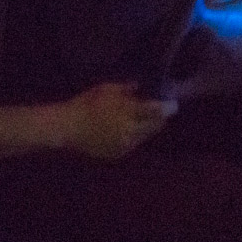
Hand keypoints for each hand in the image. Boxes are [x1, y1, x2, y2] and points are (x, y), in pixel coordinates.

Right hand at [62, 82, 176, 159]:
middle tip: (163, 114)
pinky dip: (133, 137)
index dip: (165, 108)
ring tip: (143, 121)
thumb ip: (125, 89)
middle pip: (153, 127)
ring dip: (146, 129)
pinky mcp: (118, 153)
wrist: (68, 127)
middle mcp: (129, 130)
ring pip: (144, 137)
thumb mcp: (105, 89)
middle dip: (160, 120)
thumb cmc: (85, 104)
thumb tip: (139, 87)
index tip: (173, 105)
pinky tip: (127, 130)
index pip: (154, 111)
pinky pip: (132, 144)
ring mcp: (124, 144)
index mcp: (127, 112)